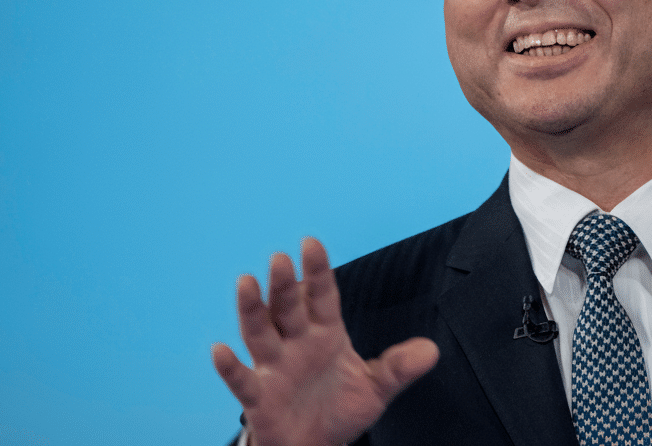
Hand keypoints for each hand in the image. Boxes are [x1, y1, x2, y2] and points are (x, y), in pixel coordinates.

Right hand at [212, 237, 438, 445]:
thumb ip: (399, 368)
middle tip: (280, 258)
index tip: (311, 243)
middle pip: (287, 308)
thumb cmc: (341, 408)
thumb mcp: (377, 388)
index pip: (321, 297)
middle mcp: (296, 344)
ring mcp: (275, 368)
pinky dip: (230, 367)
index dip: (317, 271)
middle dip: (283, 285)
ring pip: (260, 334)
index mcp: (325, 334)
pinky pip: (242, 381)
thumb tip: (432, 351)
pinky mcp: (260, 397)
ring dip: (252, 310)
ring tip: (246, 282)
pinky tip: (219, 350)